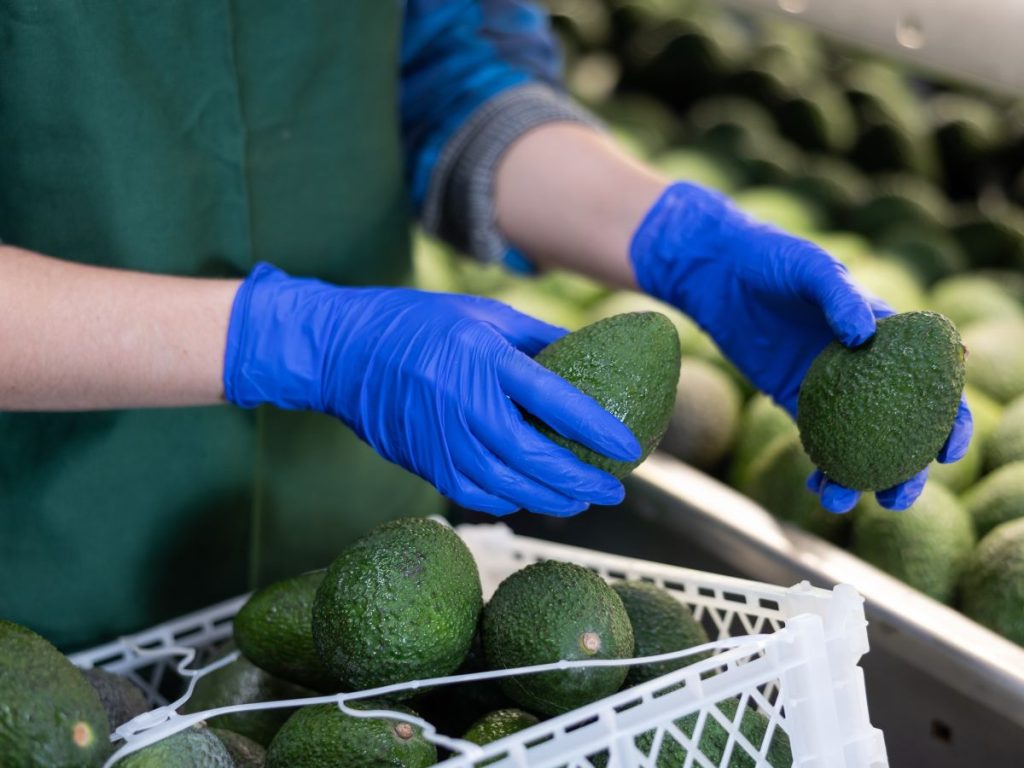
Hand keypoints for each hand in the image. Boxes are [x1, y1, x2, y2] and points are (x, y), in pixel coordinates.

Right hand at [223, 264, 639, 515]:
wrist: (343, 351)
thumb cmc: (416, 323)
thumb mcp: (482, 313)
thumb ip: (536, 338)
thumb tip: (586, 354)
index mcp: (484, 359)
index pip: (554, 402)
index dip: (596, 429)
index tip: (629, 447)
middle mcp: (464, 405)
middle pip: (535, 458)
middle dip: (580, 479)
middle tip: (614, 488)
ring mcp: (441, 439)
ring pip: (508, 486)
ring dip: (551, 498)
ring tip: (581, 499)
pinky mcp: (425, 462)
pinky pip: (476, 494)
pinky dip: (510, 500)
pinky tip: (531, 497)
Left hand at [629, 182, 971, 511]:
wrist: (718, 272)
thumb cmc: (772, 259)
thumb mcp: (810, 268)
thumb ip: (839, 298)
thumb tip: (862, 336)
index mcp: (887, 335)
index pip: (935, 383)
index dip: (950, 420)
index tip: (947, 451)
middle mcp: (866, 366)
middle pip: (902, 429)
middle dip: (907, 470)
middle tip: (897, 499)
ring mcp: (831, 385)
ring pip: (858, 443)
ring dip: (858, 479)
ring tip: (841, 502)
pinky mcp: (793, 396)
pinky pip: (815, 439)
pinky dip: (820, 466)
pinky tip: (817, 488)